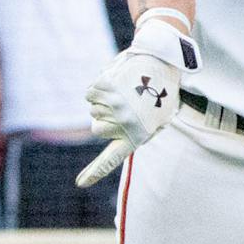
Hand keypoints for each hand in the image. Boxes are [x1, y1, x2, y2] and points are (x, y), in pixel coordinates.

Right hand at [76, 16, 196, 186]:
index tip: (81, 184)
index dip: (95, 172)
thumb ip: (141, 134)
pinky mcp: (103, 87)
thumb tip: (125, 140)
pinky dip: (98, 89)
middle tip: (126, 105)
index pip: (112, 159)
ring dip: (104, 102)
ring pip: (93, 111)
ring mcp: (110, 105)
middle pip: (97, 129)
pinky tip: (116, 82)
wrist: (160, 59)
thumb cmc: (162, 91)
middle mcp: (121, 123)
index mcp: (136, 134)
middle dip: (106, 119)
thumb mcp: (161, 118)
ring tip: (126, 90)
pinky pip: (90, 94)